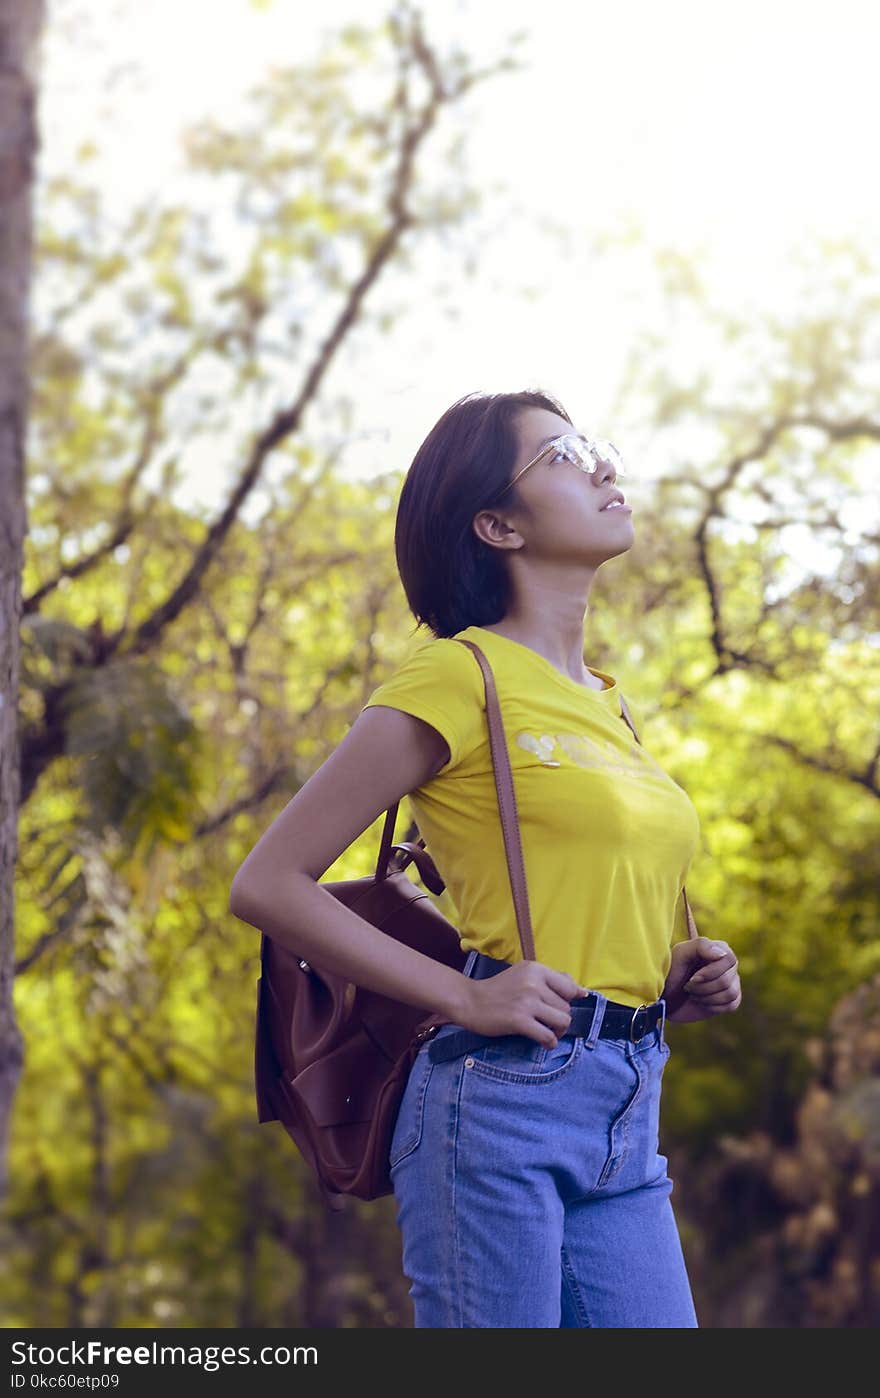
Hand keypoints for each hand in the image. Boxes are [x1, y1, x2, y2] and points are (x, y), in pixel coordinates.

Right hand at [460, 961, 587, 1047]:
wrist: (469, 1001)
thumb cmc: (498, 989)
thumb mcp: (524, 974)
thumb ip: (551, 979)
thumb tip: (580, 990)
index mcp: (536, 969)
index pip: (570, 988)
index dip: (570, 1001)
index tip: (561, 1007)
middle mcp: (533, 982)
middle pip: (566, 1007)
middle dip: (560, 1018)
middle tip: (548, 1022)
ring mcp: (526, 1002)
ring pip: (562, 1021)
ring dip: (558, 1031)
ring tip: (548, 1032)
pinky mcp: (519, 1020)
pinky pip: (548, 1035)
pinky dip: (549, 1042)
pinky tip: (544, 1042)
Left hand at [662, 936, 740, 1023]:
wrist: (666, 996)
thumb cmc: (672, 971)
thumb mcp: (680, 953)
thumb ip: (701, 946)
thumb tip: (722, 954)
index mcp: (719, 950)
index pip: (729, 959)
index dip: (711, 971)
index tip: (693, 978)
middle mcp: (729, 966)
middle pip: (727, 980)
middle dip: (703, 987)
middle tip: (687, 986)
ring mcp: (732, 983)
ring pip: (730, 993)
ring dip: (706, 997)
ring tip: (692, 993)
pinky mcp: (730, 1000)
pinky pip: (731, 1005)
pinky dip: (712, 1006)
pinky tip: (700, 1002)